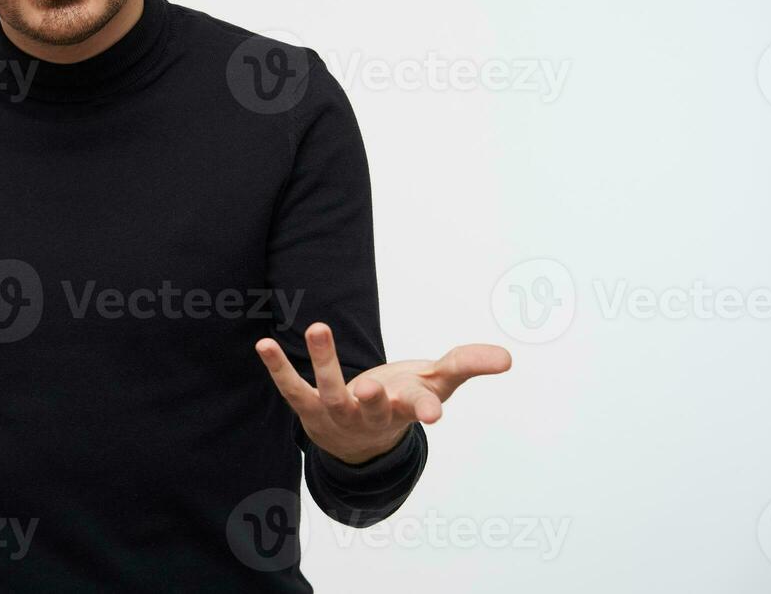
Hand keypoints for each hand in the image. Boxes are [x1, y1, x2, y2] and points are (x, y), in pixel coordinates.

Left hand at [256, 322, 511, 464]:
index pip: (420, 407)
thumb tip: (507, 357)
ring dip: (324, 361)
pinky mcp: (308, 407)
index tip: (436, 416)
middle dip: (374, 397)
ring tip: (318, 327)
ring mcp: (338, 412)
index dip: (427, 409)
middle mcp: (371, 413)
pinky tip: (264, 344)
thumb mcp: (437, 384)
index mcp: (405, 408)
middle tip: (373, 385)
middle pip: (373, 406)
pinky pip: (292, 388)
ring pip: (331, 390)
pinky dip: (278, 367)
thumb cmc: (403, 402)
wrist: (360, 443)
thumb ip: (467, 364)